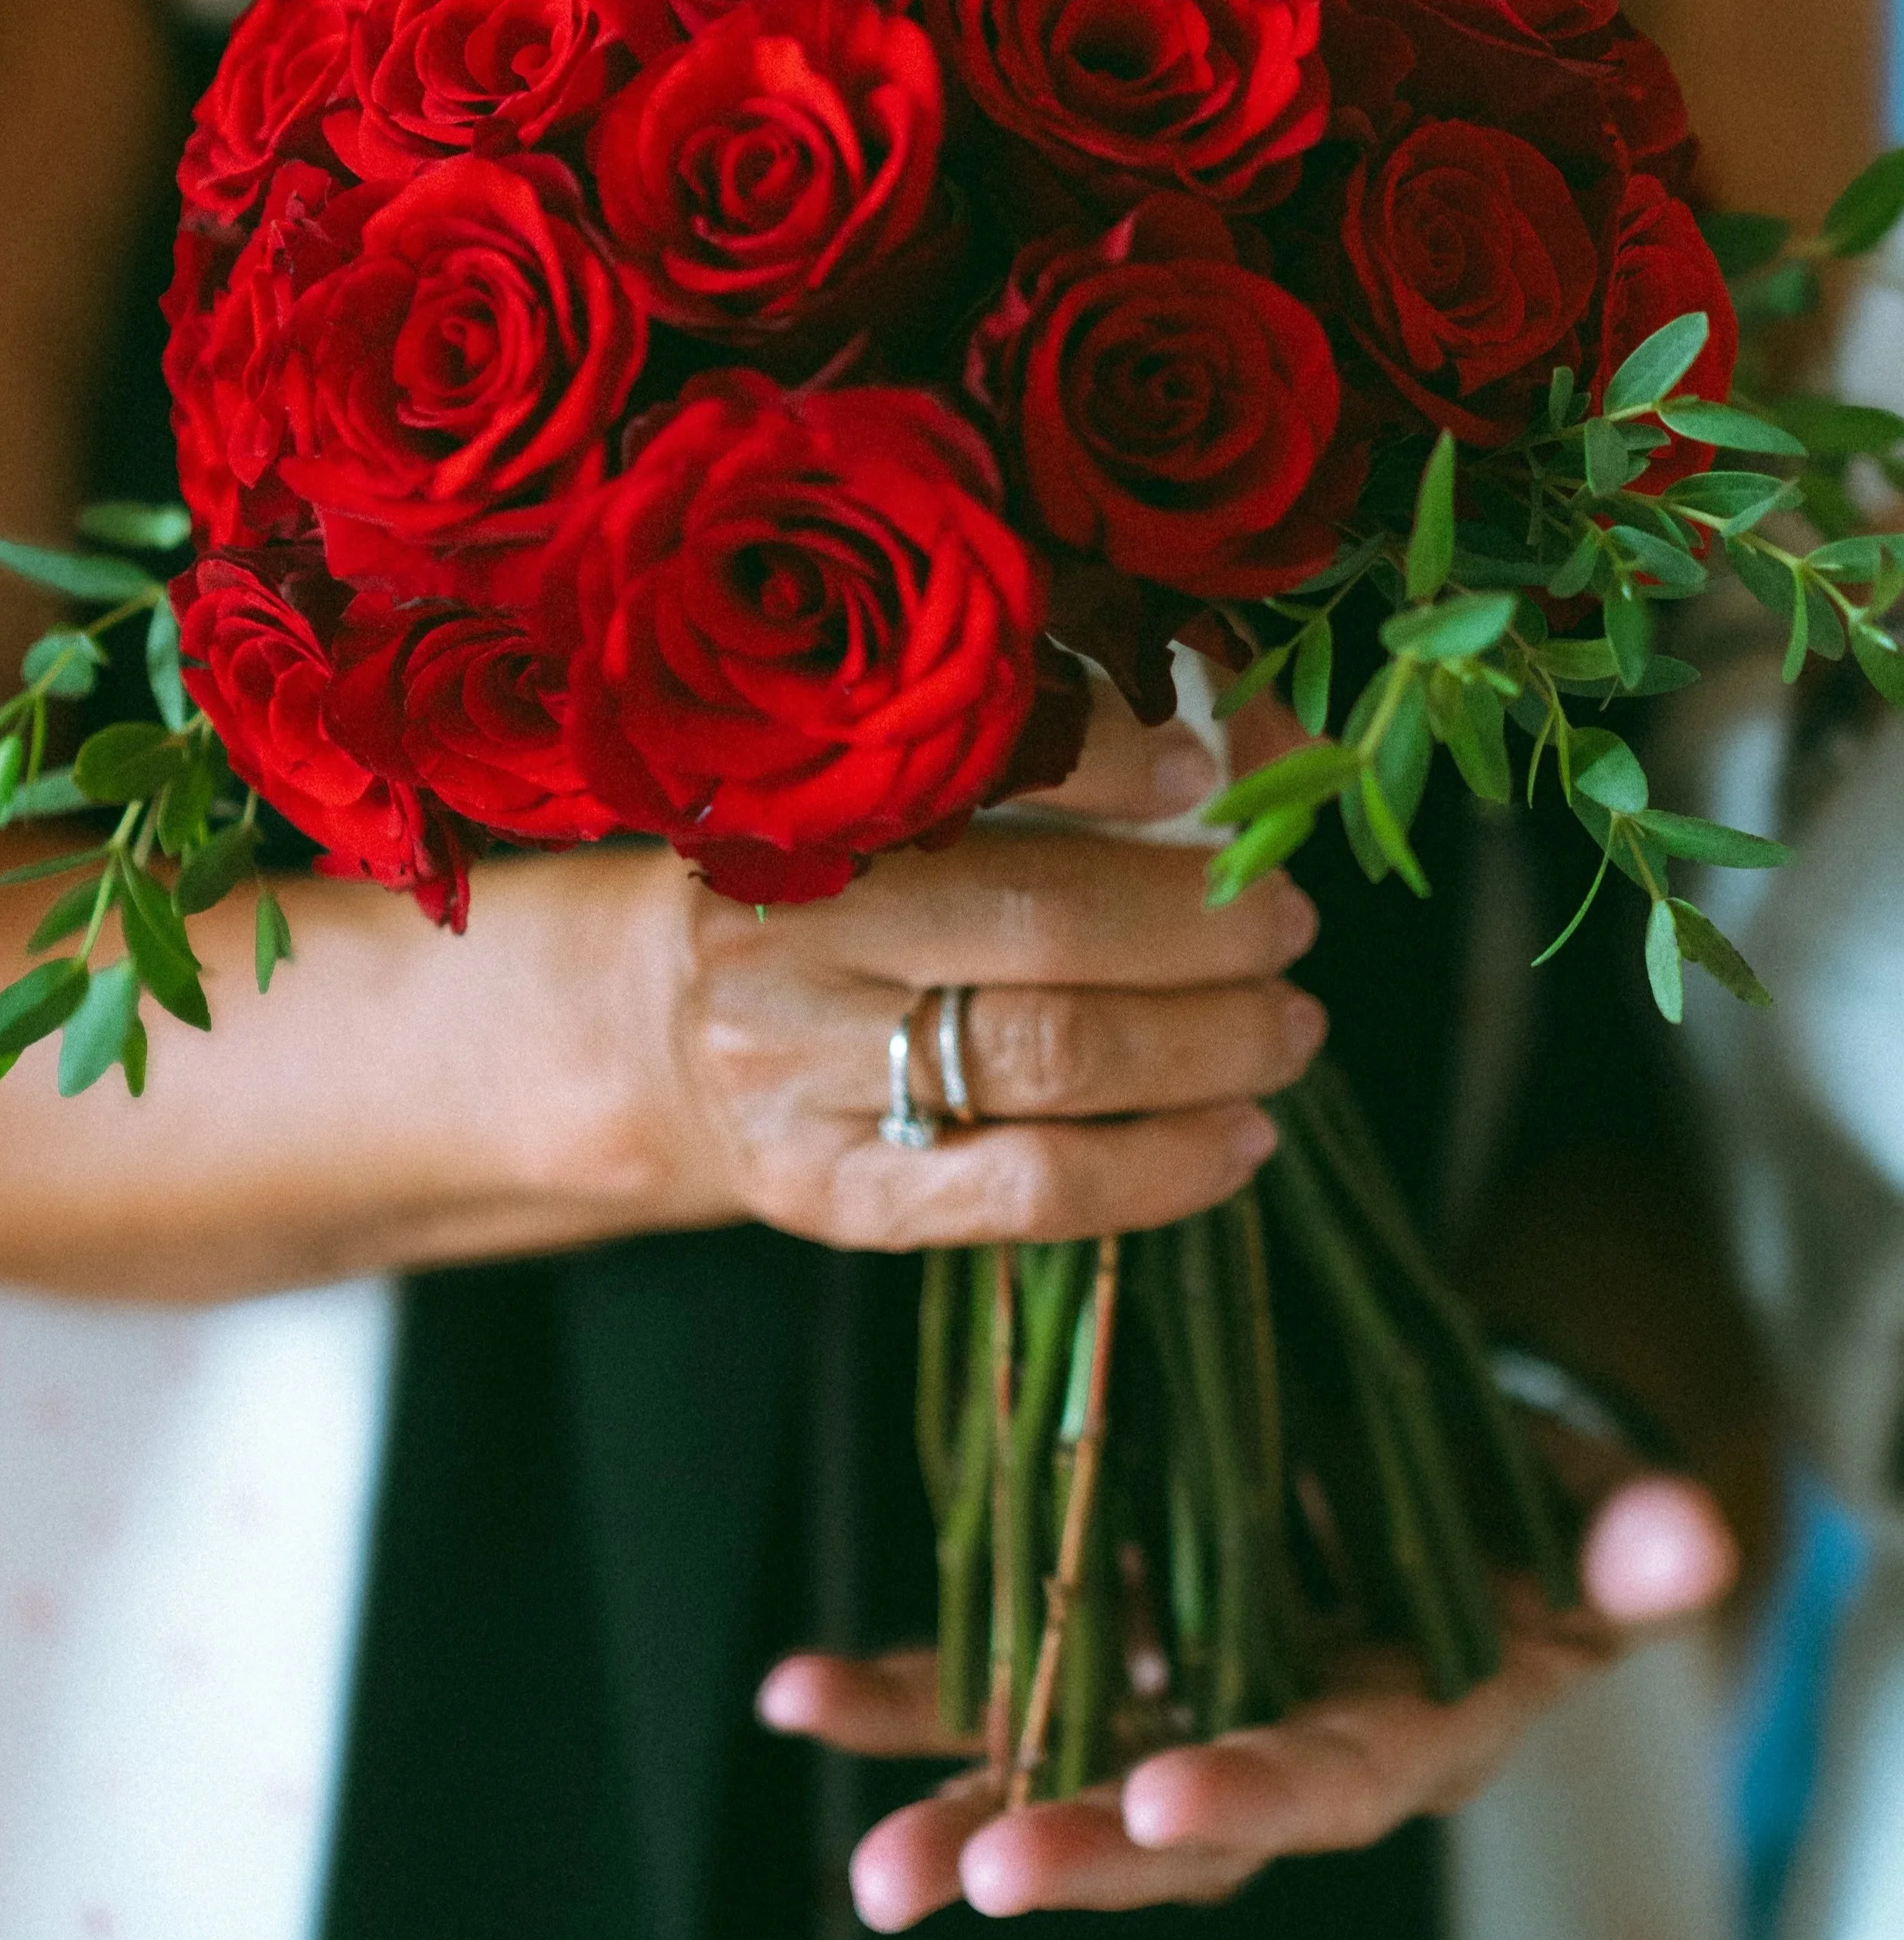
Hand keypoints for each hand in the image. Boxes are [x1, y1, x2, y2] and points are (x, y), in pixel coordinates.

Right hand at [630, 679, 1326, 1247]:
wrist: (651, 1041)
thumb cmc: (816, 904)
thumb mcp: (884, 817)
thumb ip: (1039, 781)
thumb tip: (1252, 745)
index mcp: (800, 812)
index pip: (981, 777)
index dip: (1114, 767)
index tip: (1218, 772)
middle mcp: (787, 941)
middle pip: (1045, 927)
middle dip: (1206, 925)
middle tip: (1287, 921)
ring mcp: (802, 1078)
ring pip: (1053, 1057)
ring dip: (1211, 1042)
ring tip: (1289, 1026)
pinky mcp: (832, 1194)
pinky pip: (1026, 1189)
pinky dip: (1160, 1167)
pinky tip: (1241, 1141)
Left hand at [756, 1470, 1736, 1925]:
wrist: (1446, 1498)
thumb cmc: (1529, 1519)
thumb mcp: (1591, 1521)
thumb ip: (1631, 1543)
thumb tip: (1695, 1538)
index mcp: (1399, 1727)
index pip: (1325, 1779)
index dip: (1254, 1793)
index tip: (1168, 1802)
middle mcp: (1273, 1742)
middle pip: (1168, 1824)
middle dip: (1073, 1850)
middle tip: (966, 1874)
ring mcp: (1175, 1703)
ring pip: (1060, 1778)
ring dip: (955, 1804)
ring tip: (868, 1849)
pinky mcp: (1105, 1648)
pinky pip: (991, 1686)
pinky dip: (898, 1695)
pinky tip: (801, 1693)